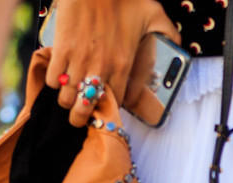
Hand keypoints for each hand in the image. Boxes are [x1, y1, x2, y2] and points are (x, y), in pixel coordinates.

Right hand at [46, 0, 178, 125]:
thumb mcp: (155, 16)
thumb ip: (169, 35)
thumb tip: (179, 49)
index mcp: (123, 65)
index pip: (116, 104)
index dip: (109, 107)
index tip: (106, 103)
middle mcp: (101, 69)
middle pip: (85, 110)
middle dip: (81, 116)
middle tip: (80, 112)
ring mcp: (79, 61)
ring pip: (66, 99)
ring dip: (67, 99)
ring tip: (70, 92)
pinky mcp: (62, 50)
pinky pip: (53, 79)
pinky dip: (54, 80)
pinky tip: (60, 73)